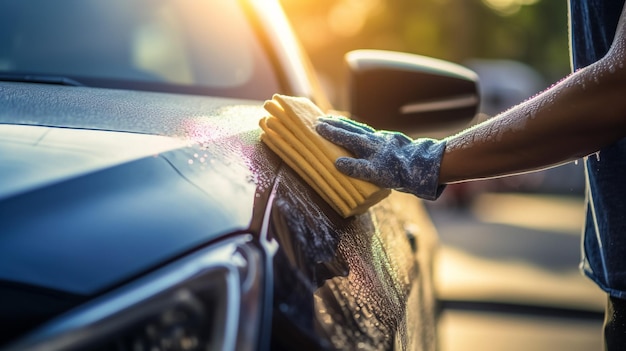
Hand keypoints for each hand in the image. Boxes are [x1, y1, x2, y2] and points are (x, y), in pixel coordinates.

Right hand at [315, 116, 445, 199]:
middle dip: (336, 124)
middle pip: (351, 128)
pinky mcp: (390, 141)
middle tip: (322, 118)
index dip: (330, 131)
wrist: (423, 165)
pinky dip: (360, 130)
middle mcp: (373, 138)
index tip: (317, 125)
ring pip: (360, 128)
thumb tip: (336, 163)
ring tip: (337, 121)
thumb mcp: (375, 173)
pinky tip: (361, 132)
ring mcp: (382, 139)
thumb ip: (355, 167)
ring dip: (347, 124)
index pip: (344, 136)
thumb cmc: (398, 171)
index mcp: (367, 145)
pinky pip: (369, 132)